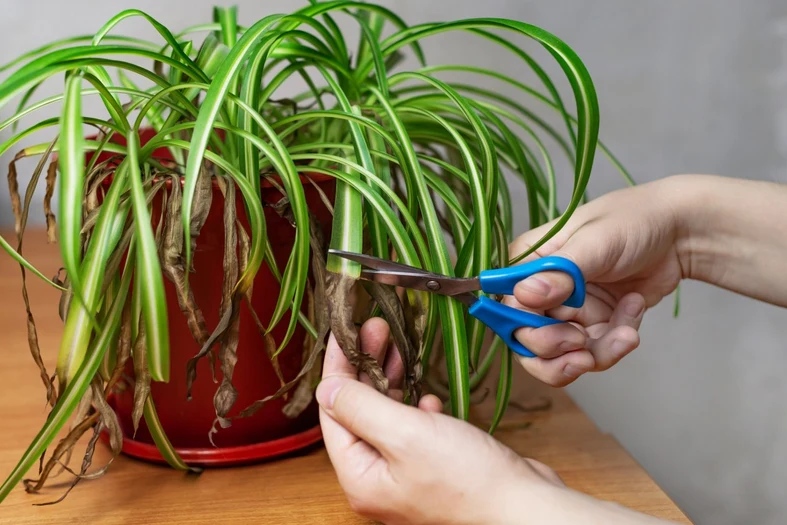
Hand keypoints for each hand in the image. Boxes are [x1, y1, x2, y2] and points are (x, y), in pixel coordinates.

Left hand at [316, 317, 566, 524]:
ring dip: (391, 380)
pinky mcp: (435, 469)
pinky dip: (417, 408)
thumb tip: (326, 389)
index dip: (338, 368)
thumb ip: (361, 408)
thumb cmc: (469, 480)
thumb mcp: (406, 435)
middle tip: (377, 328)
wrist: (526, 509)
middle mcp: (379, 478)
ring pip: (387, 416)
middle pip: (359, 411)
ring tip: (398, 346)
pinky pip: (414, 431)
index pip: (334, 412)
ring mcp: (407, 475)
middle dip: (366, 367)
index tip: (346, 330)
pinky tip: (429, 398)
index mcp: (360, 477)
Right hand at [507, 178, 685, 385]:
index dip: (525, 327)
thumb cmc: (631, 221)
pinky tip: (635, 311)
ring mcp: (567, 312)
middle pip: (527, 340)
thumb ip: (560, 273)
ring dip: (594, 354)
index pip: (508, 307)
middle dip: (555, 351)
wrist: (680, 233)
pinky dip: (616, 343)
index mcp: (529, 263)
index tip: (560, 329)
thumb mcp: (595, 244)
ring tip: (625, 338)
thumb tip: (523, 295)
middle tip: (582, 345)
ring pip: (560, 356)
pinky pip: (594, 353)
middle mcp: (541, 291)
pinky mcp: (594, 326)